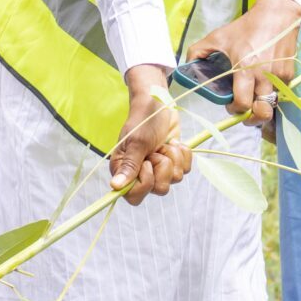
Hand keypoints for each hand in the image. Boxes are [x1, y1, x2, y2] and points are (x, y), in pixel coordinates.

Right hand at [109, 64, 190, 201]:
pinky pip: (186, 170)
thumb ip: (129, 166)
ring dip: (172, 157)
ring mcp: (159, 169)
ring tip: (163, 144)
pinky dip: (182, 154)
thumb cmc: (143, 119)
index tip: (147, 163)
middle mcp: (141, 173)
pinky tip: (172, 143)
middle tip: (156, 150)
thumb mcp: (136, 142)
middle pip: (159, 189)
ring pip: (175, 179)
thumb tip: (115, 187)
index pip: (134, 196)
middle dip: (162, 167)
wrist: (159, 104)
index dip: (145, 183)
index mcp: (125, 170)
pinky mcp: (173, 163)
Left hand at [187, 0, 300, 124]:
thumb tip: (186, 65)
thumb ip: (197, 51)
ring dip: (262, 106)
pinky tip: (263, 85)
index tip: (231, 106)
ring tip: (254, 100)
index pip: (242, 103)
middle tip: (245, 113)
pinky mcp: (289, 74)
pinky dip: (271, 94)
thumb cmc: (246, 27)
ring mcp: (279, 76)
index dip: (235, 110)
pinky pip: (280, 93)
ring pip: (272, 104)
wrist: (277, 15)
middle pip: (262, 112)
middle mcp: (264, 75)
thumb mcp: (218, 36)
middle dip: (252, 117)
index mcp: (245, 68)